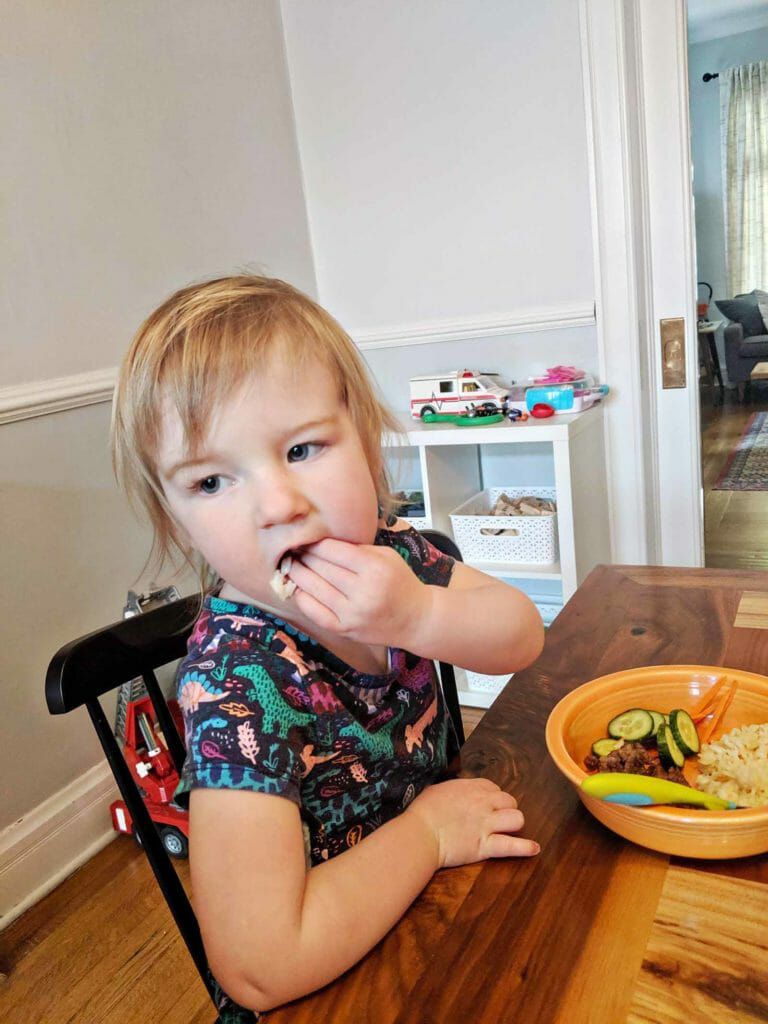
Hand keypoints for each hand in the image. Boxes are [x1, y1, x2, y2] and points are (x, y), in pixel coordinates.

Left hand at [288, 539, 431, 647]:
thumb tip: (322, 541)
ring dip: (297, 574)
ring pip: (314, 588)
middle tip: (291, 548)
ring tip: (290, 564)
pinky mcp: (345, 630)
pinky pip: (315, 612)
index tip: (304, 537)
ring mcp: (352, 613)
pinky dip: (301, 598)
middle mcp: (363, 591)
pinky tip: (295, 587)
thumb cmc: (401, 582)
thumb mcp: (387, 556)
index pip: (332, 550)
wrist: (415, 619)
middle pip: (321, 568)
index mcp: (374, 568)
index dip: (313, 543)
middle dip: (303, 556)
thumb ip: (357, 547)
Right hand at [405, 778, 539, 867]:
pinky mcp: (485, 845)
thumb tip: (454, 793)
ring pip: (517, 818)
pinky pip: (512, 845)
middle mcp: (483, 803)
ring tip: (509, 830)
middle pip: (509, 801)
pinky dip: (526, 848)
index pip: (494, 787)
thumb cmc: (423, 811)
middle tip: (498, 819)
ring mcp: (486, 824)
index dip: (493, 797)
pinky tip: (534, 849)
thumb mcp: (437, 790)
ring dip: (514, 824)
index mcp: (471, 787)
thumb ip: (452, 790)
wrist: (420, 833)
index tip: (488, 804)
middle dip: (506, 809)